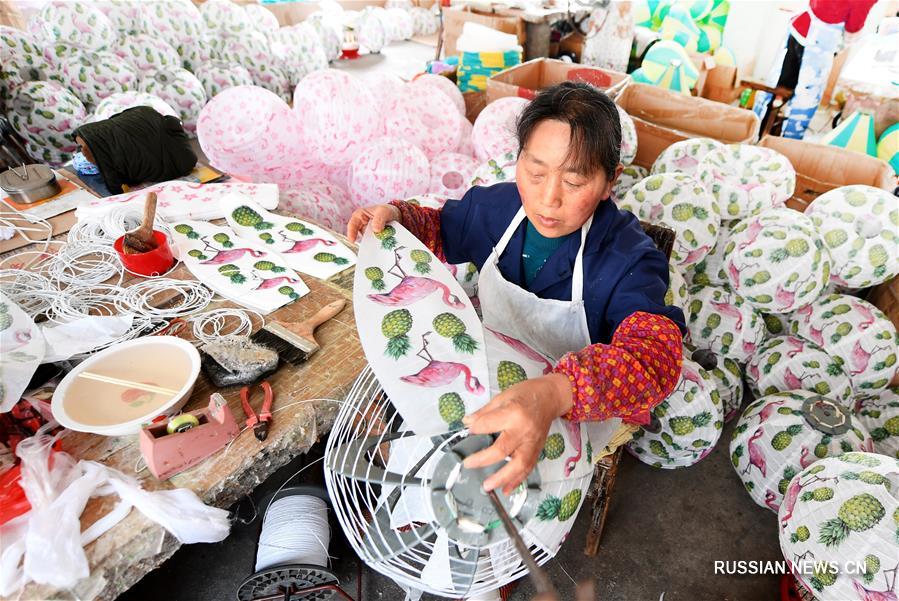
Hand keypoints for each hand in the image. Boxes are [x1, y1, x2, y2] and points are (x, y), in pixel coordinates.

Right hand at [347, 204, 400, 242]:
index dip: (351, 232)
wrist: (397, 216)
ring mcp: (368, 233)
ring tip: (378, 247)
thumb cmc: (387, 211)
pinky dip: (377, 246)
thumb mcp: (384, 211)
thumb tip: (376, 230)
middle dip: (364, 241)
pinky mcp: (374, 239)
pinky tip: (382, 247)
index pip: (352, 224)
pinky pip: (373, 244)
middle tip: (369, 246)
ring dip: (371, 244)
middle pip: (359, 235)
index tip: (353, 240)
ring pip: (367, 240)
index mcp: (360, 215)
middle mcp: (362, 225)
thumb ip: (379, 219)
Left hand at [462, 373, 572, 494]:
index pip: (488, 424)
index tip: (467, 431)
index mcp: (513, 413)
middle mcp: (524, 430)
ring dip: (502, 478)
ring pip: (518, 465)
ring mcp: (532, 442)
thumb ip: (484, 412)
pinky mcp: (538, 450)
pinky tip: (506, 490)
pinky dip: (517, 481)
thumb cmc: (526, 393)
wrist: (551, 397)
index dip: (475, 429)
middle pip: (502, 450)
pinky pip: (528, 468)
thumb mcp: (502, 396)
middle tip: (468, 464)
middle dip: (483, 459)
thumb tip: (467, 423)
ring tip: (488, 486)